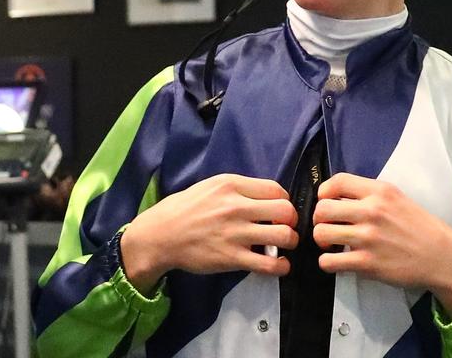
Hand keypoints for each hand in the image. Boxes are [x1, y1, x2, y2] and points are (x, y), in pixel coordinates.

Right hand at [120, 173, 298, 294]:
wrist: (159, 236)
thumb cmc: (183, 209)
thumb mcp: (209, 186)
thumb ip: (237, 189)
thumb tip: (263, 197)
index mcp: (231, 185)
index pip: (276, 190)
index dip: (283, 202)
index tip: (278, 211)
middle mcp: (236, 206)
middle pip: (286, 211)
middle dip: (291, 221)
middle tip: (285, 228)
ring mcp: (235, 233)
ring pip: (284, 236)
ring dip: (290, 243)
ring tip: (283, 247)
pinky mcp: (232, 258)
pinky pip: (270, 264)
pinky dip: (281, 267)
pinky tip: (278, 265)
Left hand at [312, 173, 451, 313]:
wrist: (442, 257)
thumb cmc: (420, 227)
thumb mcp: (398, 199)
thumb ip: (371, 196)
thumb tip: (338, 198)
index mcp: (380, 191)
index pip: (337, 181)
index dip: (324, 192)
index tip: (326, 202)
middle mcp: (372, 211)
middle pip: (322, 208)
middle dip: (319, 219)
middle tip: (329, 226)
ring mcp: (368, 238)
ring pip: (321, 234)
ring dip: (322, 241)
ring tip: (332, 245)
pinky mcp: (367, 263)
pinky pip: (328, 261)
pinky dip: (328, 263)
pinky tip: (338, 262)